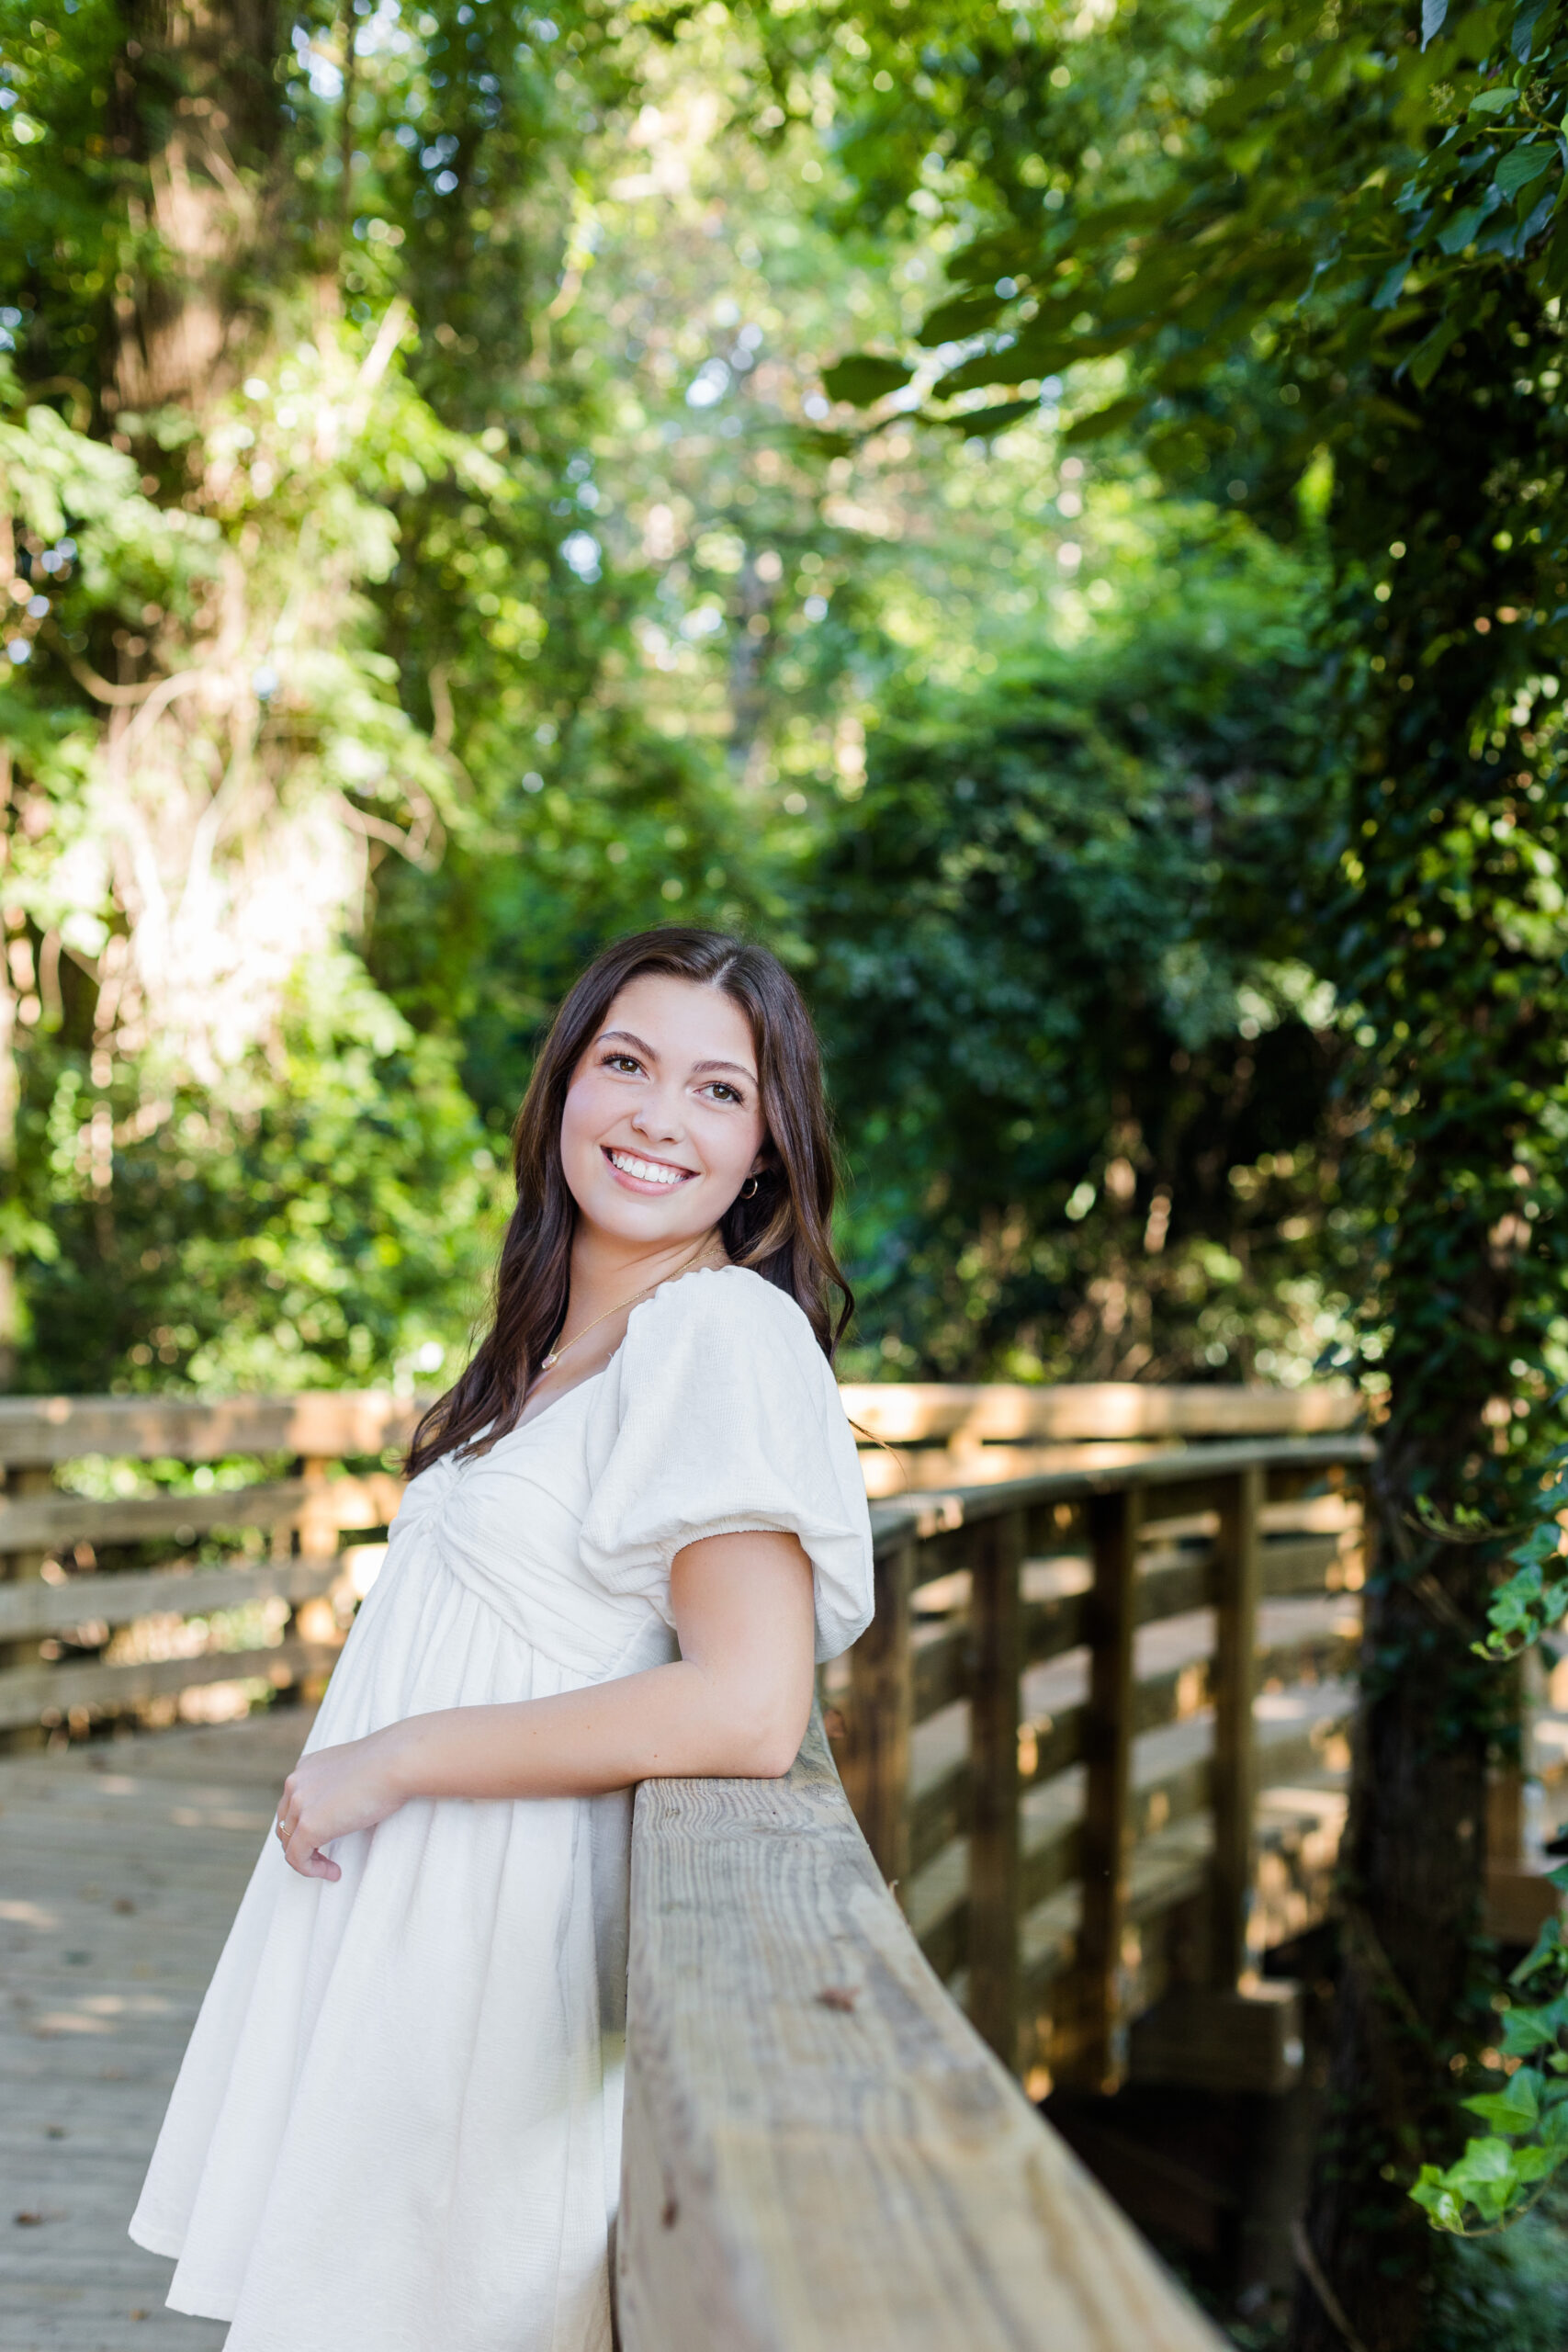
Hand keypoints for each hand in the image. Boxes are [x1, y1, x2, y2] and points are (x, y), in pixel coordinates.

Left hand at [274, 1728, 406, 1881]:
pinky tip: (335, 1872)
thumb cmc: (389, 1764)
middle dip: (302, 1844)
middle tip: (326, 1856)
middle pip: (286, 1825)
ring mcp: (299, 1804)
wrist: (397, 1762)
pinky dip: (312, 1870)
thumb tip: (342, 1806)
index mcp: (306, 1767)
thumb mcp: (353, 1769)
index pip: (292, 1804)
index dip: (304, 1825)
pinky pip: (297, 1859)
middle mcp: (295, 1783)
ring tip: (331, 1867)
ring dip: (309, 1860)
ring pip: (289, 1845)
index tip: (328, 1837)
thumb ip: (339, 1784)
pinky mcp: (308, 1826)